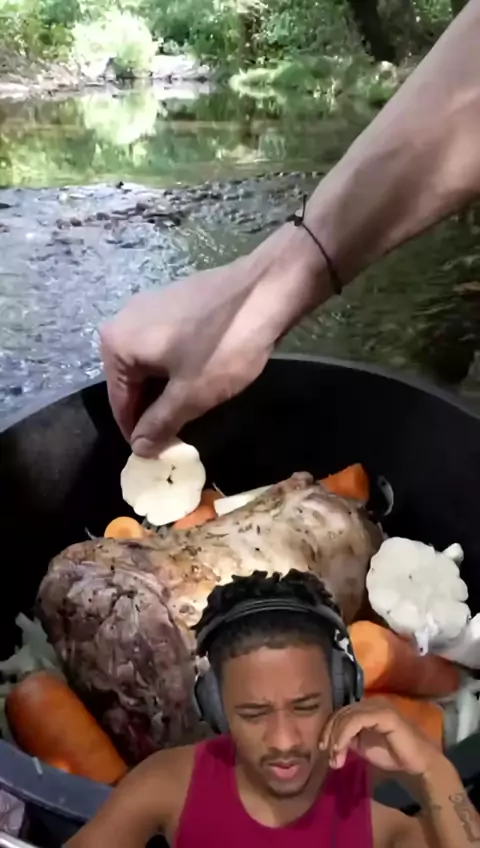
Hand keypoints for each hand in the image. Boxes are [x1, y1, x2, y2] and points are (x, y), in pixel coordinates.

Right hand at [100, 225, 326, 456]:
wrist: (266, 289)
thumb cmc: (224, 346)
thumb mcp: (190, 396)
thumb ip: (159, 424)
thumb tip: (138, 449)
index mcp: (116, 344)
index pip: (119, 402)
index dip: (138, 434)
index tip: (156, 455)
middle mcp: (122, 321)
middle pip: (131, 381)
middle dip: (151, 410)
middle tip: (176, 437)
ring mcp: (148, 306)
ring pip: (150, 363)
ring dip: (165, 390)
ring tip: (189, 412)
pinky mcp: (173, 300)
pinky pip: (164, 344)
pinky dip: (175, 366)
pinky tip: (198, 379)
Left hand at [319, 698, 441, 776]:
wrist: (418, 764)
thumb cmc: (393, 755)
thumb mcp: (363, 746)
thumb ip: (348, 739)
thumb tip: (328, 742)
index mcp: (366, 707)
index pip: (341, 713)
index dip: (328, 729)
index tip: (323, 749)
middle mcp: (371, 702)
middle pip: (341, 713)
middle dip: (330, 734)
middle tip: (328, 755)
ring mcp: (379, 706)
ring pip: (347, 716)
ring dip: (336, 737)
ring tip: (335, 757)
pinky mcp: (384, 714)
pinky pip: (357, 721)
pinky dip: (344, 734)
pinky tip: (340, 749)